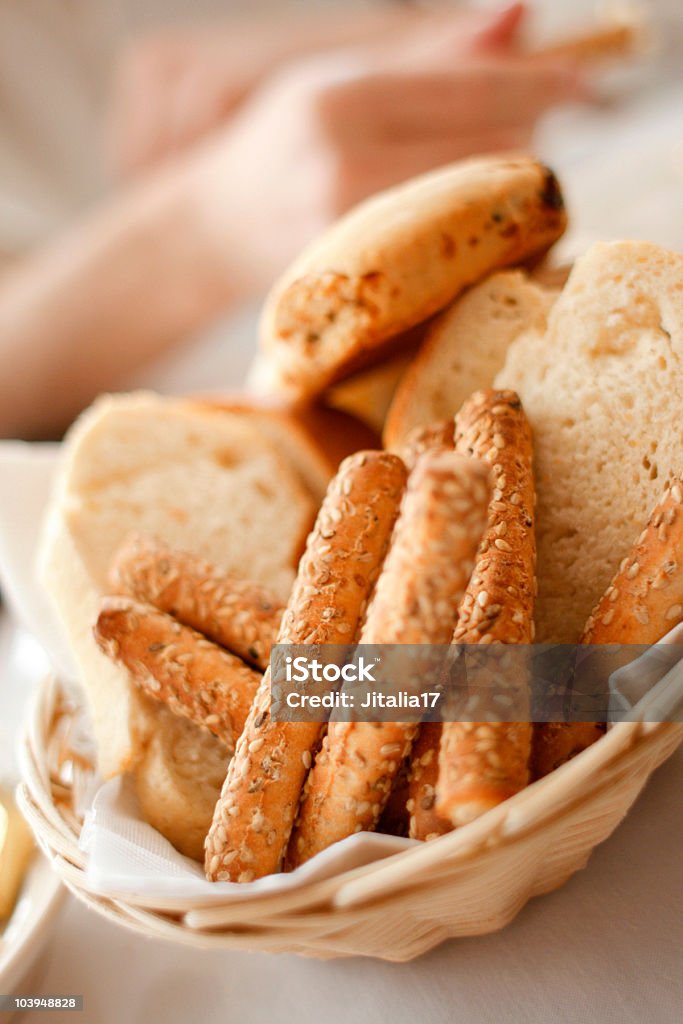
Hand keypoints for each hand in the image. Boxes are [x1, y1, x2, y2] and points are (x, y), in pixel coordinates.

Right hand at [190, 34, 583, 290]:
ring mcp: (354, 237)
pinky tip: (459, 216)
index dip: (538, 84)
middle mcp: (345, 170)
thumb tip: (520, 15)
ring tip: (478, 171)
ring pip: (477, 205)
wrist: (214, 233)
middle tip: (516, 130)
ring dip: (499, 183)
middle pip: (488, 151)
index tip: (585, 82)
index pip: (469, 90)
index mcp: (340, 103)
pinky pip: (452, 252)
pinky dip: (472, 227)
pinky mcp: (363, 286)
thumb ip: (434, 56)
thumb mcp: (345, 80)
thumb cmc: (285, 145)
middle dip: (520, 136)